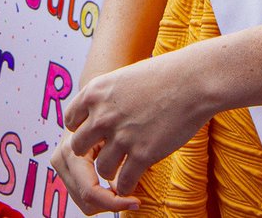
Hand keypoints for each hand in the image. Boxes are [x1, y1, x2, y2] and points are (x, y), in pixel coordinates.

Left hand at [57, 51, 208, 203]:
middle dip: (92, 152)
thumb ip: (105, 98)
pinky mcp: (142, 154)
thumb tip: (97, 115)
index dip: (82, 129)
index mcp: (94, 92)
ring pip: (102, 168)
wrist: (191, 81)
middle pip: (79, 147)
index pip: (70, 121)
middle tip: (108, 152)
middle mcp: (102, 115)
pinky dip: (127, 185)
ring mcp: (121, 136)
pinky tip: (135, 178)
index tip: (96, 134)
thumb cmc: (161, 76)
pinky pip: (124, 182)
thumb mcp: (122, 78)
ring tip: (124, 166)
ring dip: (112, 170)